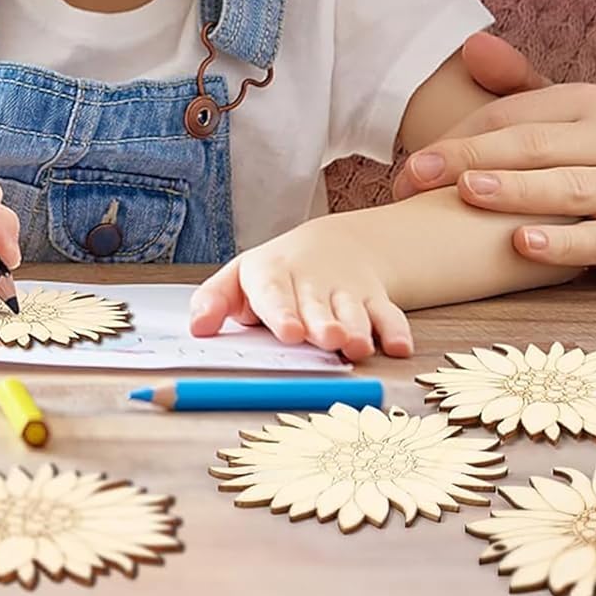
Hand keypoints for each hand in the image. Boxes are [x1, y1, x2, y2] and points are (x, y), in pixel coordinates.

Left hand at [188, 219, 412, 361]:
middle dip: (323, 323)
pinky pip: (389, 314)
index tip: (288, 332)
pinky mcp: (374, 299)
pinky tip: (398, 347)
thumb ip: (214, 301)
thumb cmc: (274, 274)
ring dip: (359, 328)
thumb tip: (197, 329)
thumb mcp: (238, 280)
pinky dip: (396, 330)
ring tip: (357, 346)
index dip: (282, 312)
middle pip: (317, 305)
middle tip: (327, 339)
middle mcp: (312, 282)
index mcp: (273, 275)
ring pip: (354, 310)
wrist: (330, 247)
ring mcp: (346, 291)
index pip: (275, 292)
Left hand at [391, 33, 595, 279]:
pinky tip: (522, 245)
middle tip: (416, 181)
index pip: (511, 115)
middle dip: (469, 161)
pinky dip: (561, 244)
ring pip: (566, 189)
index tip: (411, 168)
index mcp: (590, 102)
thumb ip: (512, 85)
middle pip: (532, 146)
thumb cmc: (582, 166)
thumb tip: (472, 45)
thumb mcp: (552, 122)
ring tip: (468, 194)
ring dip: (514, 192)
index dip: (457, 138)